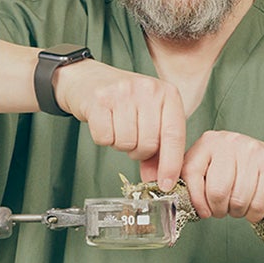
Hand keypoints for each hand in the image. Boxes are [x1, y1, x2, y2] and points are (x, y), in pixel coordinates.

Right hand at [52, 60, 187, 188]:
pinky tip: (105, 123)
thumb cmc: (125, 100)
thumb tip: (160, 182)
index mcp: (168, 94)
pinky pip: (105, 138)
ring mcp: (123, 93)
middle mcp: (148, 90)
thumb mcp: (150, 117)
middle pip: (149, 144)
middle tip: (132, 139)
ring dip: (121, 144)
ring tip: (118, 127)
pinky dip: (104, 139)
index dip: (171, 164)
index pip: (174, 136)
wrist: (88, 78)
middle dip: (139, 152)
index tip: (166, 184)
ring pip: (127, 143)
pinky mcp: (99, 100)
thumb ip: (159, 148)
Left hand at [184, 129, 263, 223]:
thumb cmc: (242, 169)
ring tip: (239, 208)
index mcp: (209, 141)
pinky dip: (254, 215)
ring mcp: (253, 152)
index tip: (202, 212)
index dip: (195, 200)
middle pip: (216, 191)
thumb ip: (195, 177)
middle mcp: (230, 142)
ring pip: (237, 200)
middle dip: (219, 209)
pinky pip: (257, 204)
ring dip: (237, 213)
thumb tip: (174, 201)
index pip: (191, 174)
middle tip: (223, 210)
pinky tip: (254, 209)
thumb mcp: (215, 165)